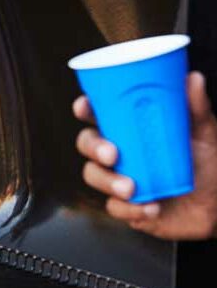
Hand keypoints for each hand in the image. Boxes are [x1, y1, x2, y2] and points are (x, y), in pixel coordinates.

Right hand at [75, 72, 216, 239]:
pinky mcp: (125, 206)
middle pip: (87, 143)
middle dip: (93, 147)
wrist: (216, 205)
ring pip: (93, 175)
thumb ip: (196, 108)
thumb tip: (193, 78)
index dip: (85, 109)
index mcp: (129, 130)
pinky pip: (114, 207)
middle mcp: (119, 153)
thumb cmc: (207, 164)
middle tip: (112, 154)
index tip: (84, 106)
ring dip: (108, 182)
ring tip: (132, 189)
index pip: (98, 115)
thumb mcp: (204, 133)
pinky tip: (151, 207)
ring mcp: (118, 178)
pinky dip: (130, 209)